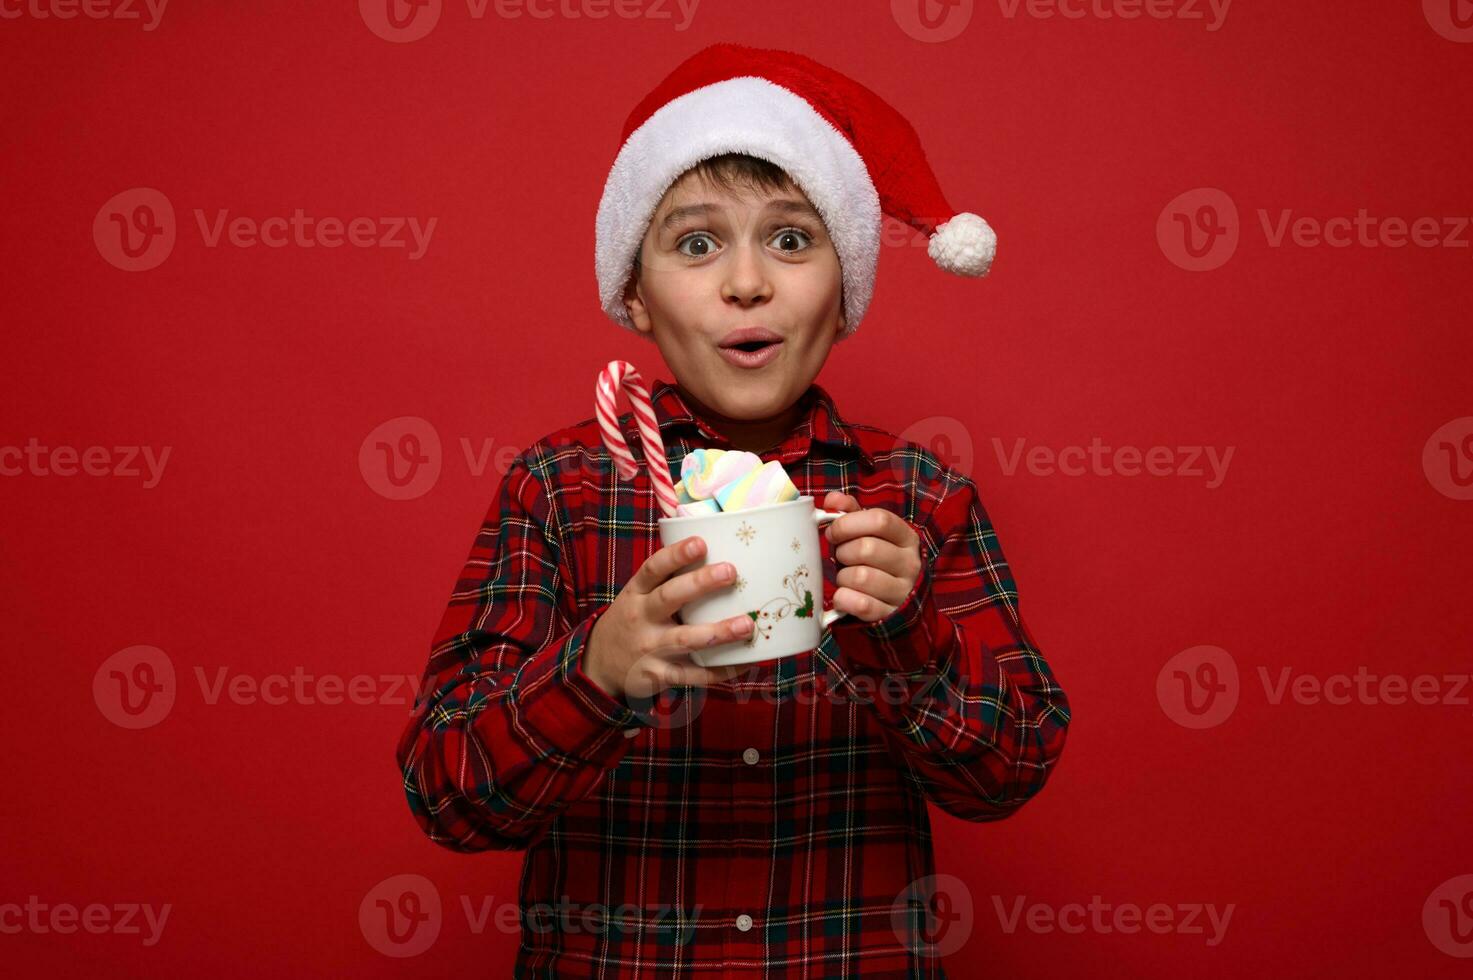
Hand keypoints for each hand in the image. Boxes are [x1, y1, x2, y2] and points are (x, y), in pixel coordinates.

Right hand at [585, 535, 753, 699]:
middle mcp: (641, 618)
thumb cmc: (633, 621)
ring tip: (747, 625)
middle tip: (730, 572)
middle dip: (700, 583)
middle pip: (670, 597)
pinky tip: (744, 663)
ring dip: (719, 632)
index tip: (701, 542)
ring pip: (686, 639)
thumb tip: (715, 546)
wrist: (600, 665)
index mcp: (636, 593)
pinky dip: (721, 670)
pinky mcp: (659, 675)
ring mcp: (650, 648)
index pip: (653, 568)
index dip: (676, 555)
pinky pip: (693, 674)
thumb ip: (667, 577)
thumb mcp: (637, 595)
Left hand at [822, 491, 922, 622]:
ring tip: (846, 578)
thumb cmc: (877, 563)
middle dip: (842, 552)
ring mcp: (903, 591)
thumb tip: (832, 499)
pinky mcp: (891, 615)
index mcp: (906, 538)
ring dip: (842, 577)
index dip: (848, 523)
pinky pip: (861, 604)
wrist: (896, 605)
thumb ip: (851, 513)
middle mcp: (910, 563)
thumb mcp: (869, 535)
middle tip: (840, 558)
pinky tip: (844, 597)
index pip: (880, 519)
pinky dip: (844, 599)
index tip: (833, 532)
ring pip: (861, 577)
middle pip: (866, 548)